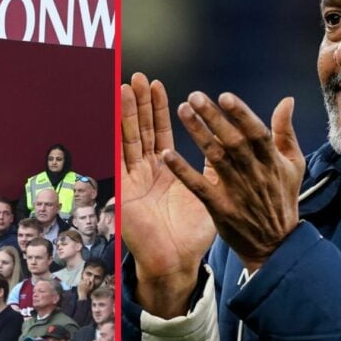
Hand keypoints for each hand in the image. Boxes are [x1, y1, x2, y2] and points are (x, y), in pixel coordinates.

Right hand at [121, 73, 215, 317]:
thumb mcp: (209, 191)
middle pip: (139, 130)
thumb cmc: (193, 233)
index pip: (158, 131)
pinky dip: (114, 140)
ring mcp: (131, 180)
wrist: (178, 262)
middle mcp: (145, 171)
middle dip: (138, 104)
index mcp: (165, 170)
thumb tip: (229, 141)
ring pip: (127, 140)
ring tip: (125, 88)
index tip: (156, 85)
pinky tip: (111, 120)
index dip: (157, 108)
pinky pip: (117, 162)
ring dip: (125, 115)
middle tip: (138, 78)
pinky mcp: (122, 192)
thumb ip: (215, 166)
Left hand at [165, 92, 304, 271]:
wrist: (275, 244)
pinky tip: (167, 155)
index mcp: (272, 161)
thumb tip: (287, 100)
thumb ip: (286, 132)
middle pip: (233, 141)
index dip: (242, 114)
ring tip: (182, 111)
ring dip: (198, 134)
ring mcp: (238, 192)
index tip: (224, 96)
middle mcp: (255, 174)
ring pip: (215, 158)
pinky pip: (199, 187)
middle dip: (214, 117)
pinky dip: (183, 171)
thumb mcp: (293, 165)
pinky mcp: (221, 209)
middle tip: (194, 96)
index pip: (257, 133)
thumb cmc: (282, 198)